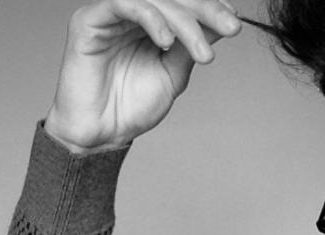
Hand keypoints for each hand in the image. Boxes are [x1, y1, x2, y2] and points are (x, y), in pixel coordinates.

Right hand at [44, 0, 241, 152]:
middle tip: (230, 28)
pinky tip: (166, 42)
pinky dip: (151, 19)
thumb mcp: (173, 73)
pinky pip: (125, 5)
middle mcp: (131, 13)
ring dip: (184, 21)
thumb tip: (222, 24)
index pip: (183, 3)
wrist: (101, 132)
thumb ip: (192, 46)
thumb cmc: (132, 107)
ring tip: (201, 51)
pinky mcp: (90, 19)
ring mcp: (110, 14)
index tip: (234, 23)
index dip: (211, 7)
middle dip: (205, 10)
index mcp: (150, 23)